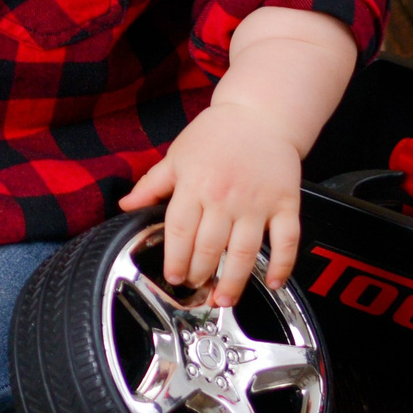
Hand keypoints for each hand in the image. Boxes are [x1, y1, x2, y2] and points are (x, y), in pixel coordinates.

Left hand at [119, 99, 304, 304]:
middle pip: (209, 247)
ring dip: (233, 281)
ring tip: (223, 299)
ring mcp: (257, 203)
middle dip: (199, 275)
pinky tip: (272, 282)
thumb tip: (126, 206)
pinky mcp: (285, 204)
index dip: (175, 259)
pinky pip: (286, 241)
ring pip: (244, 252)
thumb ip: (152, 185)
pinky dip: (281, 265)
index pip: (179, 231)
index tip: (173, 277)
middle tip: (196, 288)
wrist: (260, 114)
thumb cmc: (216, 134)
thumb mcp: (177, 155)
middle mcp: (225, 197)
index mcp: (194, 185)